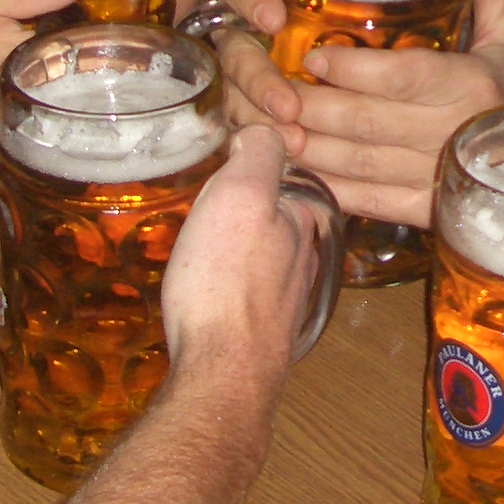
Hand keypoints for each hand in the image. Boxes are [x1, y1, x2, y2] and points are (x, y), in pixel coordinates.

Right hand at [0, 0, 88, 182]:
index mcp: (32, 68)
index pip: (91, 56)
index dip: (99, 41)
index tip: (102, 31)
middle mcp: (28, 115)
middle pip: (79, 94)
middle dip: (85, 75)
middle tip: (79, 58)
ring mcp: (11, 150)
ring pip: (57, 126)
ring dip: (61, 107)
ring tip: (53, 84)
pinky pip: (27, 148)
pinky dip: (29, 131)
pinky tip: (23, 112)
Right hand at [160, 125, 328, 390]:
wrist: (222, 373)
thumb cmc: (226, 279)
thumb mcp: (240, 195)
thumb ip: (259, 155)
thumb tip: (261, 130)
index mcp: (303, 221)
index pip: (286, 175)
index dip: (253, 166)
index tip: (222, 164)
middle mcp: (304, 261)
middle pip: (274, 220)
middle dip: (247, 210)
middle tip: (203, 204)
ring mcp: (285, 302)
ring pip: (263, 260)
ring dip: (237, 250)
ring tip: (200, 243)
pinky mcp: (261, 337)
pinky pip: (245, 295)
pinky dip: (229, 285)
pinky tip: (206, 289)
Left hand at [210, 0, 503, 223]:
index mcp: (470, 86)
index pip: (403, 76)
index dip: (353, 69)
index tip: (314, 56)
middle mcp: (449, 133)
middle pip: (364, 122)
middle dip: (310, 107)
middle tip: (271, 89)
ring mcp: (431, 177)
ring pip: (354, 163)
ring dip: (305, 146)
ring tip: (268, 125)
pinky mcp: (418, 210)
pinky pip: (360, 198)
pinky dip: (321, 183)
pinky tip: (292, 164)